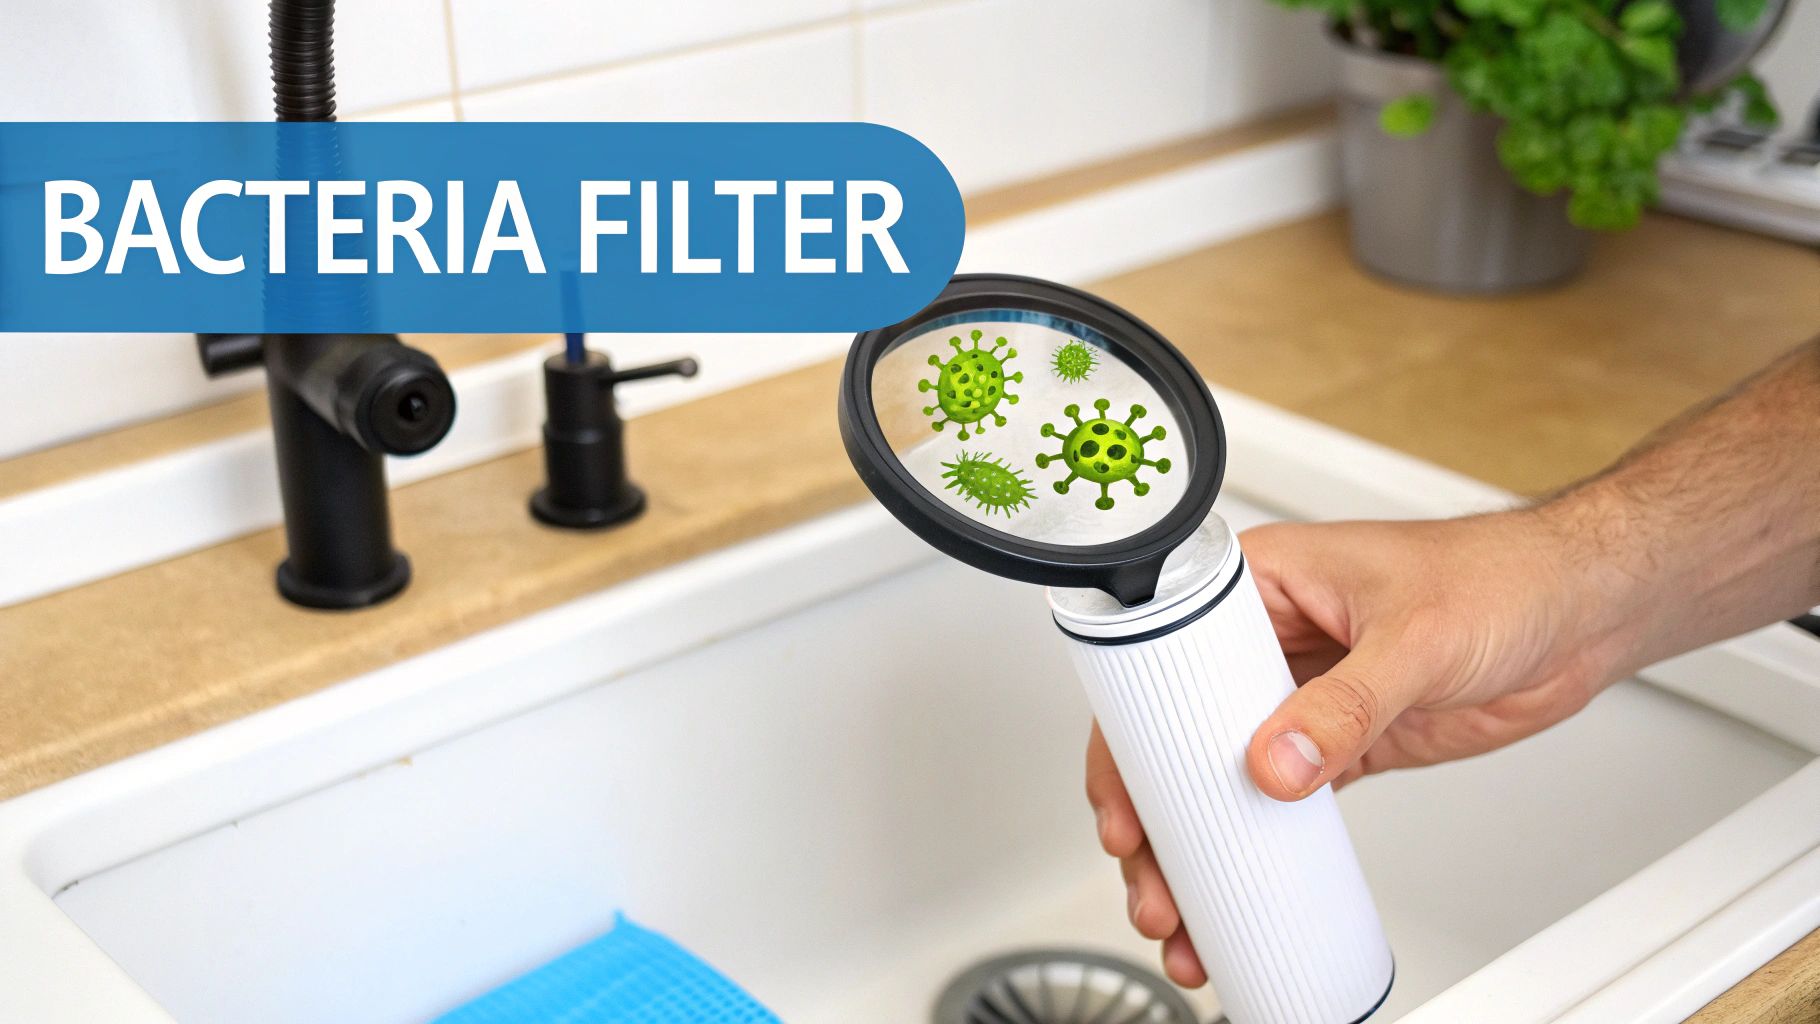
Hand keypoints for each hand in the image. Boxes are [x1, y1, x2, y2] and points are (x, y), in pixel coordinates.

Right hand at [1084, 511, 1638, 986]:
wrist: (1581, 611)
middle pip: (1176, 731)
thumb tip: (1280, 761)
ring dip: (1199, 842)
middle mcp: (1263, 638)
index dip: (1128, 737)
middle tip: (1153, 877)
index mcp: (1257, 582)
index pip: (1160, 659)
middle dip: (1154, 814)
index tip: (1128, 803)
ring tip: (1187, 908)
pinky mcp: (1338, 738)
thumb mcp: (1416, 638)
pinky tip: (1237, 881)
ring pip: (1219, 773)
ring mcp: (1298, 692)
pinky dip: (1254, 844)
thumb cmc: (1503, 577)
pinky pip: (1276, 798)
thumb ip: (1348, 704)